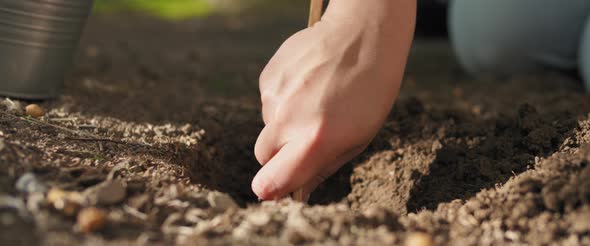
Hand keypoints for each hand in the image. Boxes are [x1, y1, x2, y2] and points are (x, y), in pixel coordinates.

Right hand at [252, 0, 415, 200]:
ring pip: (269, 125)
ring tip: (316, 100)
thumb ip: (321, 168)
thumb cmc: (369, 93)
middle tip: (306, 137)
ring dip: (286, 121)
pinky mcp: (268, 77)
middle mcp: (287, 120)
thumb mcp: (357, 139)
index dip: (271, 190)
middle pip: (263, 156)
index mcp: (314, 141)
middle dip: (279, 155)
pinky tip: (308, 84)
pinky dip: (285, 99)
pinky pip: (270, 101)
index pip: (270, 183)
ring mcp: (274, 96)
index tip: (279, 187)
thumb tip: (298, 192)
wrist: (363, 36)